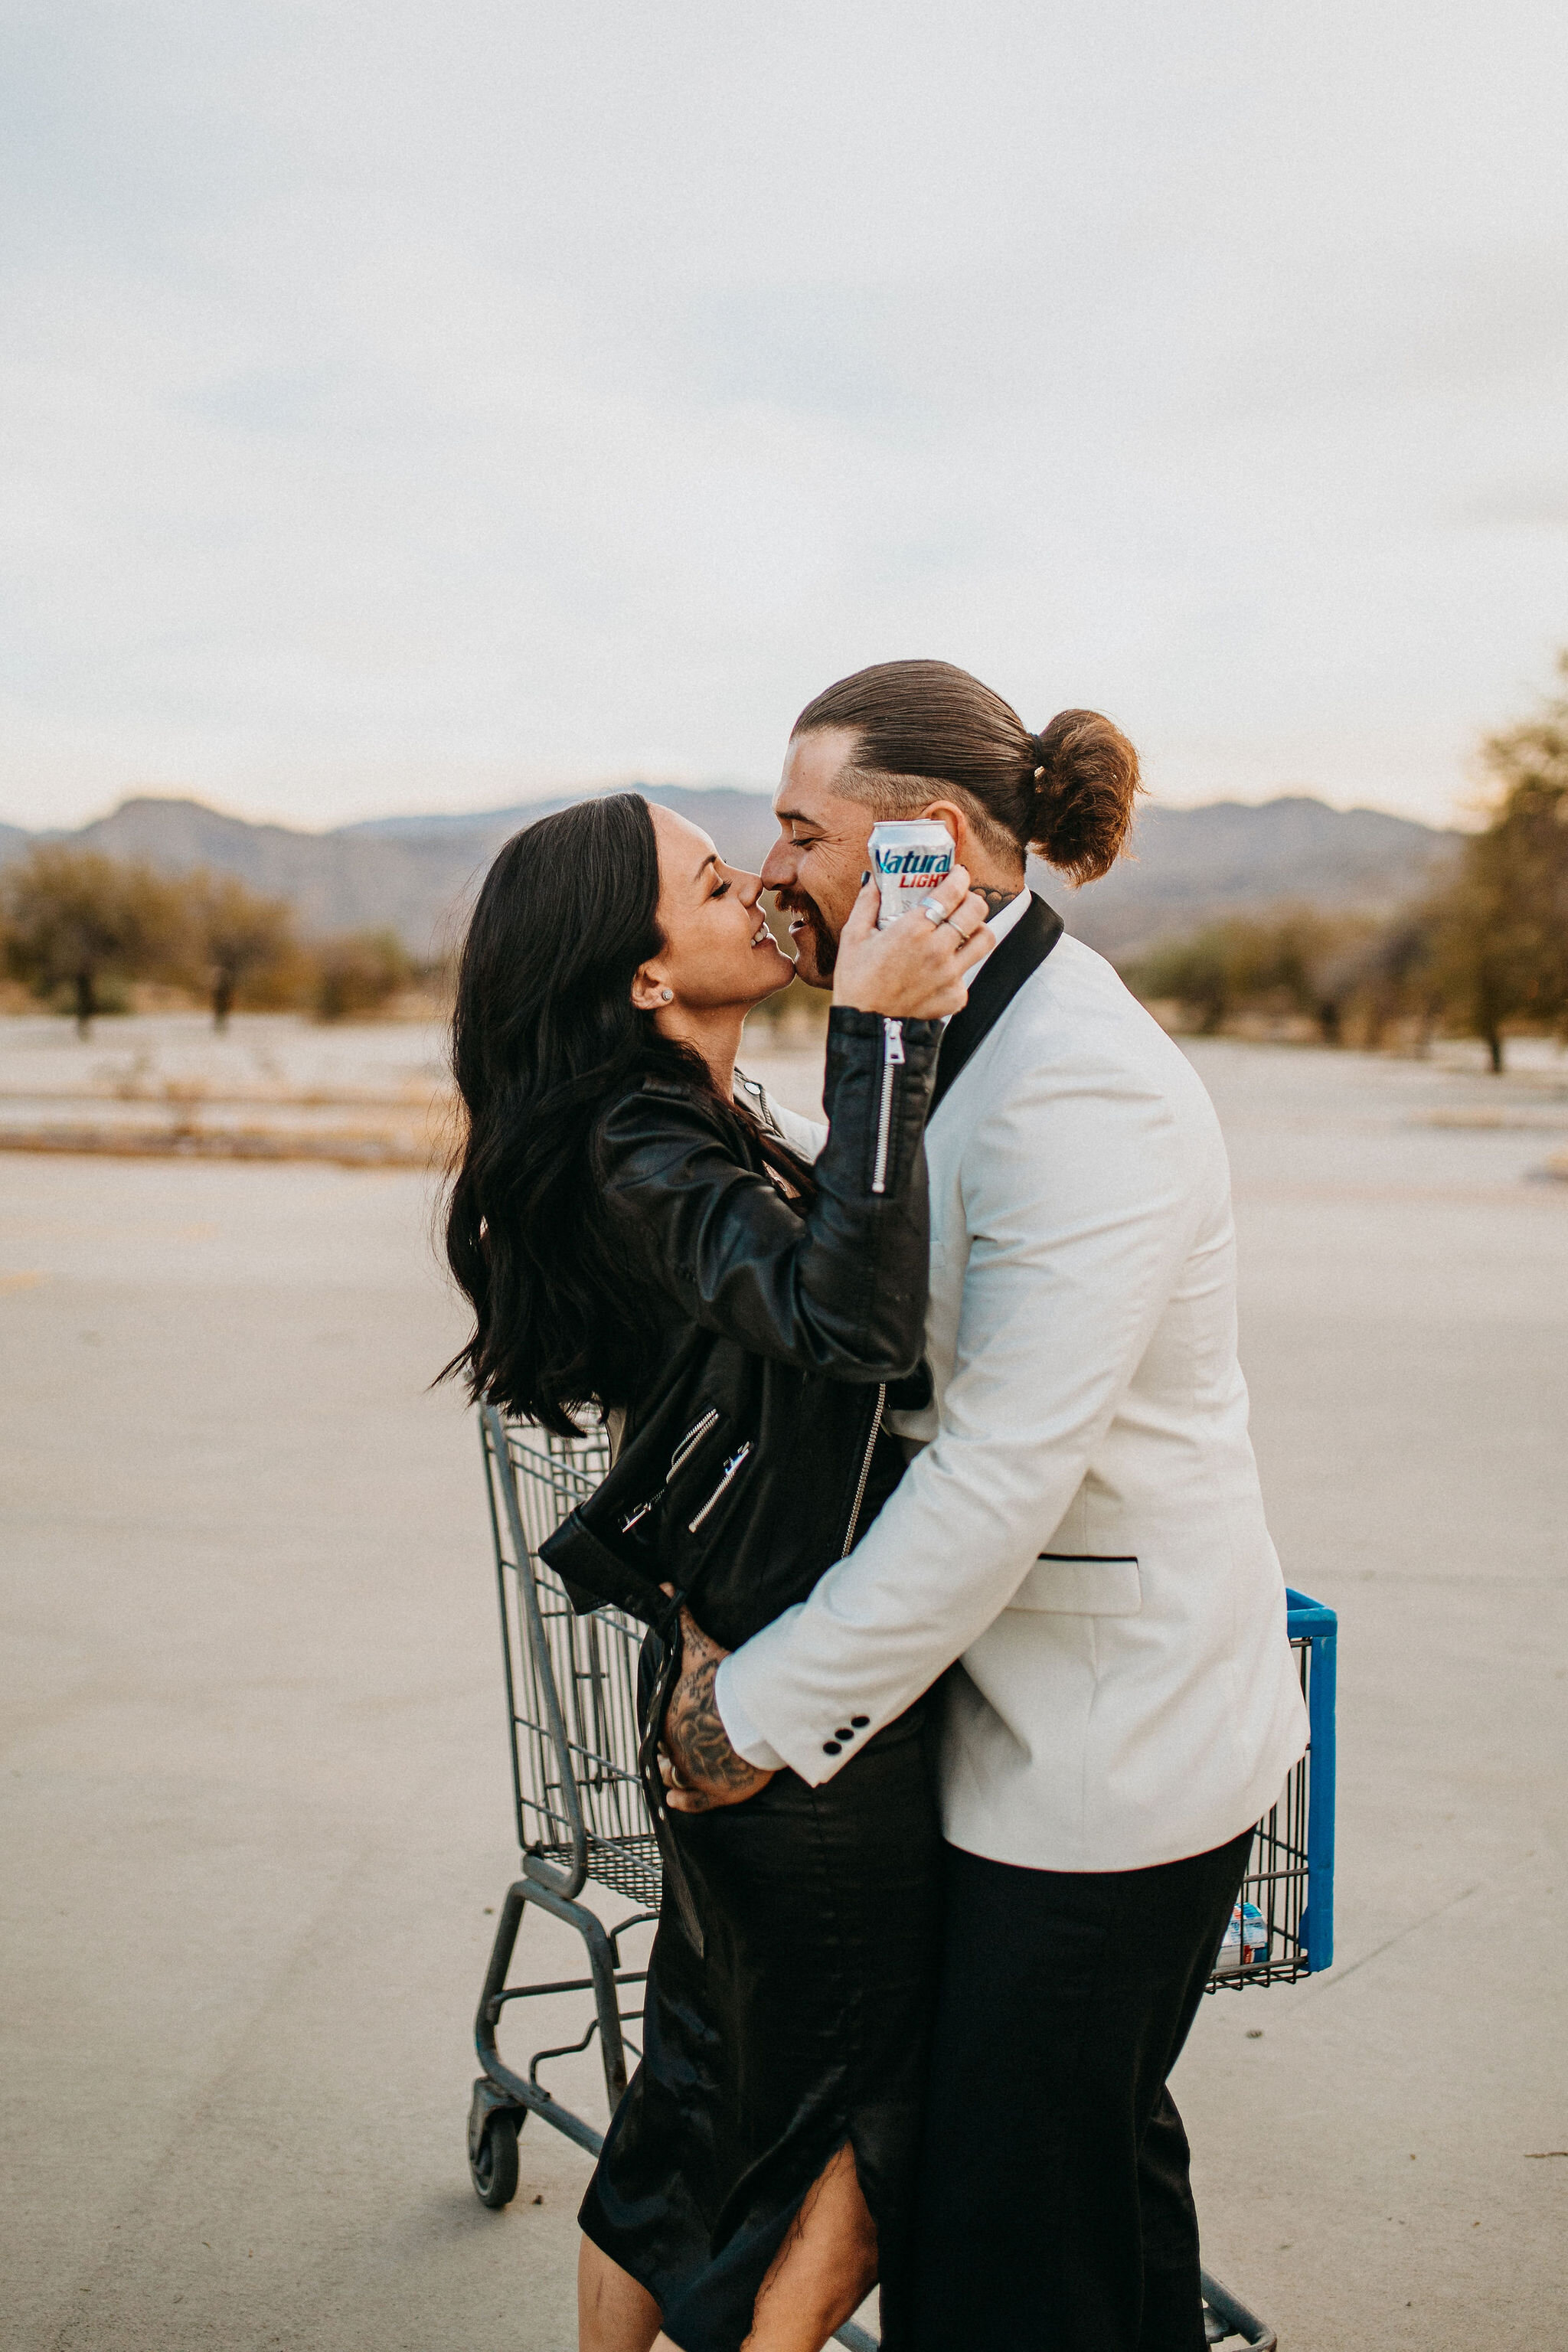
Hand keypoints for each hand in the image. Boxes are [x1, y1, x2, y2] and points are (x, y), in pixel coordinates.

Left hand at [660, 1598, 774, 1813]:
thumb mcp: (697, 1648)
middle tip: (685, 1746)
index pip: (663, 1727)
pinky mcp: (716, 1794)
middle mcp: (678, 1750)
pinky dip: (684, 1803)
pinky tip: (676, 1800)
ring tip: (679, 1771)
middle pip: (670, 1754)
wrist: (751, 1717)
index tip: (681, 1721)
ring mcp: (695, 1773)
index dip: (669, 1727)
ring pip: (678, 1780)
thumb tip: (663, 1586)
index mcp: (670, 1720)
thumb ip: (681, 1621)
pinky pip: (694, 1804)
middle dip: (675, 1751)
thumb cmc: (723, 1684)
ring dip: (676, 1777)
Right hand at [831, 863, 993, 1018]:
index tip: (957, 874)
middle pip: (977, 911)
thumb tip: (875, 880)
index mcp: (913, 929)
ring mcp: (950, 975)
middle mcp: (937, 950)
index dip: (960, 877)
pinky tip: (942, 968)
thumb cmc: (857, 981)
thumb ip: (867, 903)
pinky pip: (968, 973)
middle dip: (972, 899)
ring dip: (976, 930)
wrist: (866, 1026)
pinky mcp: (955, 996)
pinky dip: (959, 967)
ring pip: (985, 940)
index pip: (953, 891)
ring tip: (962, 931)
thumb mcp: (853, 936)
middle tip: (961, 900)